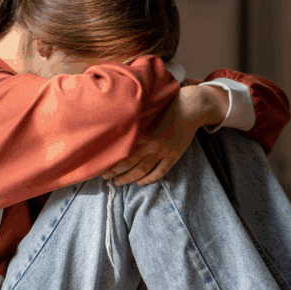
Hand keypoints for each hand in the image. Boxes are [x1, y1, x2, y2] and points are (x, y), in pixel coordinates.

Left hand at [102, 84, 227, 184]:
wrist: (190, 109)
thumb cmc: (166, 107)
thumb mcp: (148, 113)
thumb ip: (135, 123)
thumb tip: (116, 129)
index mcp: (143, 132)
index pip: (123, 150)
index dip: (111, 159)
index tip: (100, 164)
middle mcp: (152, 143)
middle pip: (130, 162)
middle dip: (115, 172)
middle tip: (105, 177)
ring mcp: (163, 151)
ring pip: (143, 170)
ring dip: (129, 178)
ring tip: (118, 183)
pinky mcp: (173, 156)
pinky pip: (160, 172)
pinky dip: (149, 179)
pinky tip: (140, 182)